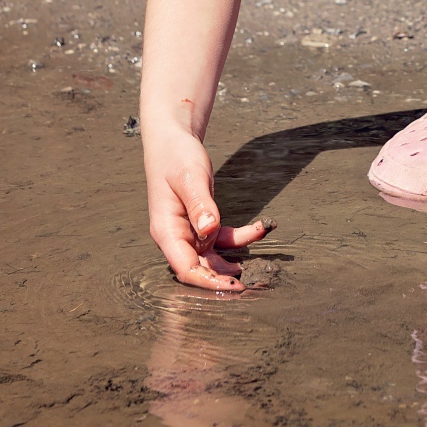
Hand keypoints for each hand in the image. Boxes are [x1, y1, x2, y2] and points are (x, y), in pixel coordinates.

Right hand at [148, 127, 273, 291]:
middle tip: (252, 285)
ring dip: (233, 261)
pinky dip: (240, 237)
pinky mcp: (200, 223)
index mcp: (166, 230)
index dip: (208, 281)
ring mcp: (188, 231)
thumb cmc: (176, 156)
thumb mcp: (189, 177)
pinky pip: (221, 238)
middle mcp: (176, 236)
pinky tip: (259, 228)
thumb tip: (209, 229)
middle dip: (223, 279)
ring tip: (259, 264)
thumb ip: (200, 204)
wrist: (173, 141)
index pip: (185, 267)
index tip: (233, 285)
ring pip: (212, 257)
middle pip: (199, 269)